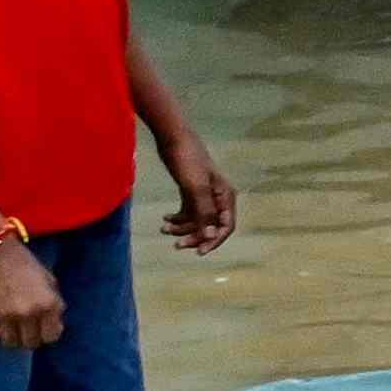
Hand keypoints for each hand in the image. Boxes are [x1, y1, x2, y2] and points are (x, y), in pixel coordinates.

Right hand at [0, 229, 68, 354]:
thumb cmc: (24, 262)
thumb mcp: (48, 280)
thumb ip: (53, 302)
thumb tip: (54, 324)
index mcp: (49, 304)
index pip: (52, 337)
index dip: (48, 333)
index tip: (43, 328)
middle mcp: (29, 313)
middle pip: (31, 343)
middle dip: (31, 337)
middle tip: (26, 328)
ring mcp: (6, 316)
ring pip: (11, 344)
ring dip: (12, 338)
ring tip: (11, 328)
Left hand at [159, 134, 242, 250]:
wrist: (173, 138)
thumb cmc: (187, 160)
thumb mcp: (196, 188)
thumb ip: (204, 213)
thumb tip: (210, 237)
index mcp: (225, 197)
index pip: (226, 227)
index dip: (214, 241)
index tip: (198, 252)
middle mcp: (218, 198)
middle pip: (210, 226)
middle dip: (194, 236)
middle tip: (176, 244)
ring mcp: (204, 195)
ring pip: (197, 220)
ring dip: (182, 228)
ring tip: (164, 228)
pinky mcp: (191, 191)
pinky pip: (188, 212)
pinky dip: (177, 218)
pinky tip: (165, 219)